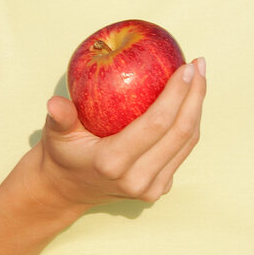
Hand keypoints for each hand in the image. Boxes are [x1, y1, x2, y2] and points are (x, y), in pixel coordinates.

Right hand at [32, 58, 205, 211]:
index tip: (186, 66)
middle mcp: (137, 180)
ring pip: (188, 142)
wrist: (67, 190)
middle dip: (195, 95)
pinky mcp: (160, 188)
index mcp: (113, 162)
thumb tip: (54, 102)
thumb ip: (60, 117)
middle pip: (180, 132)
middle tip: (198, 64)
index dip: (177, 94)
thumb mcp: (56, 133)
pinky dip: (190, 122)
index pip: (157, 124)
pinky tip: (190, 98)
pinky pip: (183, 150)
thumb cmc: (63, 153)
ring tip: (199, 76)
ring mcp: (151, 188)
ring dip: (197, 107)